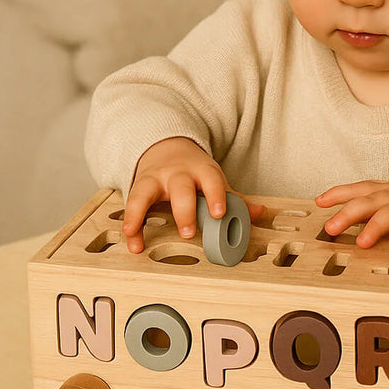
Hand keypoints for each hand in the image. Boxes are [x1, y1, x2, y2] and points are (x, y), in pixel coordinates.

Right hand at [124, 137, 262, 253]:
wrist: (167, 147)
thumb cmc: (194, 170)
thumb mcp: (214, 178)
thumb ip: (233, 197)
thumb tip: (258, 212)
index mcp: (202, 170)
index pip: (212, 180)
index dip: (216, 195)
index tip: (219, 213)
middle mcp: (177, 173)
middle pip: (180, 187)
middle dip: (184, 210)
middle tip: (188, 232)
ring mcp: (155, 179)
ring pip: (145, 192)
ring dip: (140, 214)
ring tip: (136, 234)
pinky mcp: (138, 187)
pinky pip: (131, 205)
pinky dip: (129, 222)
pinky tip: (131, 241)